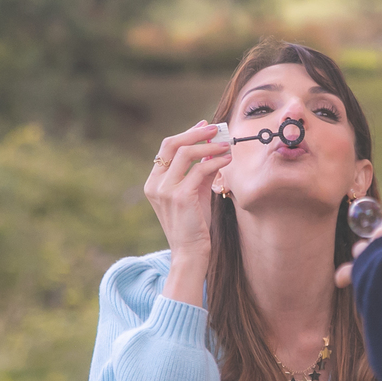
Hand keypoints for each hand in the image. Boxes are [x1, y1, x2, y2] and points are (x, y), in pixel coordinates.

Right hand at [144, 120, 231, 304]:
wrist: (190, 254)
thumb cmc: (194, 226)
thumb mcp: (194, 193)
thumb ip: (200, 172)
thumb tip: (214, 148)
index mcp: (154, 182)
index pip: (167, 148)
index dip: (187, 134)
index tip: (204, 127)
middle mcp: (155, 184)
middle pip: (172, 144)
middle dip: (196, 133)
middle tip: (216, 128)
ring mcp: (165, 190)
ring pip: (186, 153)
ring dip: (209, 145)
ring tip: (226, 145)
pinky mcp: (180, 197)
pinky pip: (200, 170)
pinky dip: (216, 161)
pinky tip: (227, 160)